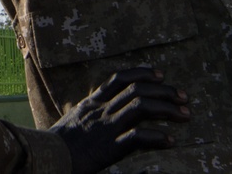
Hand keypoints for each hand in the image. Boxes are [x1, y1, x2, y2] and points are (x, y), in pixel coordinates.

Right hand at [50, 68, 189, 173]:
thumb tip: (105, 109)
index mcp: (92, 103)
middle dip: (164, 91)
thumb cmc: (58, 145)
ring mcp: (106, 128)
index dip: (143, 73)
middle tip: (183, 97)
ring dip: (168, 109)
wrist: (46, 157)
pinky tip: (170, 140)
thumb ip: (91, 112)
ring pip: (142, 107)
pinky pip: (138, 137)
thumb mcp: (74, 120)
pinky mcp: (110, 148)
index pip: (120, 78)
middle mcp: (101, 111)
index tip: (160, 74)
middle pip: (137, 90)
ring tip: (184, 115)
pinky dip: (157, 137)